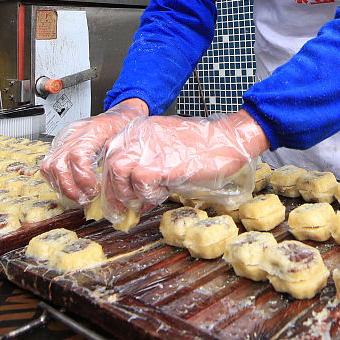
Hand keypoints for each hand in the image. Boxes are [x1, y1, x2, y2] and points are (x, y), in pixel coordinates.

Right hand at [40, 98, 147, 203]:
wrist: (117, 117)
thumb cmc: (122, 130)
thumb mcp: (124, 144)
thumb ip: (114, 164)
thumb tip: (111, 190)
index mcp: (93, 130)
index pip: (77, 155)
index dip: (83, 178)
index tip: (93, 190)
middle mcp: (74, 133)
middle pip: (58, 164)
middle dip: (70, 188)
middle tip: (85, 198)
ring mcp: (63, 138)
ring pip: (48, 166)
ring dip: (62, 186)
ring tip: (78, 196)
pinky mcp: (58, 144)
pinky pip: (47, 166)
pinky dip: (57, 181)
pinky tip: (71, 188)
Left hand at [100, 109, 269, 212]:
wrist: (229, 141)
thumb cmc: (204, 149)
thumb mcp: (168, 152)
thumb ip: (148, 167)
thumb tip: (134, 196)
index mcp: (140, 129)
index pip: (111, 155)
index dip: (113, 181)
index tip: (120, 199)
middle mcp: (140, 134)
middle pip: (110, 164)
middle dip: (114, 192)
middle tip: (124, 210)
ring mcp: (149, 146)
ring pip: (117, 170)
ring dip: (127, 192)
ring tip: (144, 201)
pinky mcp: (161, 161)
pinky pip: (139, 181)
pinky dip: (146, 193)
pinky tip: (161, 194)